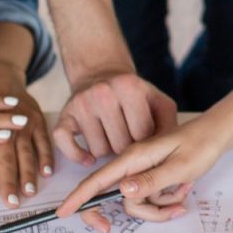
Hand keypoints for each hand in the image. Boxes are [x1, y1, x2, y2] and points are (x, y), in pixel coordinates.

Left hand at [0, 60, 51, 206]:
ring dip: (28, 172)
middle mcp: (3, 127)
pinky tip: (47, 172)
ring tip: (29, 192)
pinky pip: (44, 139)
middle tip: (11, 202)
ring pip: (26, 151)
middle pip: (6, 158)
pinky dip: (47, 155)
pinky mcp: (37, 119)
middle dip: (9, 181)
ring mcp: (23, 123)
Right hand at [56, 69, 177, 167]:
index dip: (147, 142)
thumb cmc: (134, 95)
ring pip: (98, 150)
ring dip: (107, 151)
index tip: (146, 138)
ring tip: (112, 138)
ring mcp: (81, 104)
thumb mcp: (158, 101)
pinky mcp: (64, 116)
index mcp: (130, 87)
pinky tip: (89, 157)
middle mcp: (103, 93)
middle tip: (127, 138)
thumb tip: (167, 152)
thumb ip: (169, 124)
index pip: (142, 134)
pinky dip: (78, 156)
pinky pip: (66, 145)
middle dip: (126, 148)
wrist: (101, 74)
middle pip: (120, 145)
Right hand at [56, 112, 232, 228]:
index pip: (98, 179)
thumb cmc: (201, 145)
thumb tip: (122, 192)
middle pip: (124, 200)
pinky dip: (167, 199)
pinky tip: (185, 186)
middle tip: (178, 209)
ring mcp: (141, 171)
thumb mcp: (180, 166)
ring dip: (163, 204)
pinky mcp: (150, 176)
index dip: (80, 198)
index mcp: (133, 158)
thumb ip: (152, 179)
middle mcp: (132, 164)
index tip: (62, 213)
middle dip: (150, 210)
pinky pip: (150, 197)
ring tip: (187, 187)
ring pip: (139, 202)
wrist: (216, 132)